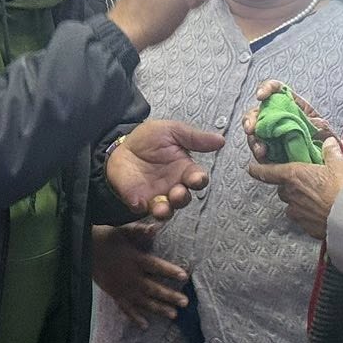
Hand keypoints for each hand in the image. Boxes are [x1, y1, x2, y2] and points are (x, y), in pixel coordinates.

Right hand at [90, 225, 187, 325]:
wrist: (82, 249)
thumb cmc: (104, 236)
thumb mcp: (122, 230)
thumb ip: (139, 231)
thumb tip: (156, 227)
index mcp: (135, 259)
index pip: (156, 266)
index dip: (170, 271)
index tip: (185, 276)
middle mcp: (131, 276)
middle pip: (153, 288)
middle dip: (170, 296)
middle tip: (185, 303)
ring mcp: (122, 288)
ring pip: (143, 301)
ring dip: (158, 308)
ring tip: (173, 315)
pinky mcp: (114, 294)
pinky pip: (126, 308)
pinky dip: (135, 317)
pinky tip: (145, 325)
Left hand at [108, 119, 226, 219]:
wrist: (122, 146)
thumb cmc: (149, 140)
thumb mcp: (172, 131)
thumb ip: (194, 138)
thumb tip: (221, 140)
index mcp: (184, 169)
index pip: (198, 179)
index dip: (199, 180)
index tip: (197, 178)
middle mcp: (174, 186)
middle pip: (184, 198)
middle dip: (183, 198)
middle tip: (178, 192)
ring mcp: (157, 195)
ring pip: (167, 210)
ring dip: (166, 210)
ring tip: (163, 207)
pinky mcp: (138, 200)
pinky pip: (142, 209)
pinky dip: (141, 207)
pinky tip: (139, 202)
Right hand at [242, 79, 334, 162]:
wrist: (324, 161)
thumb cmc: (324, 142)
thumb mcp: (324, 129)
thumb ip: (318, 124)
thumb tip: (313, 122)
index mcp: (291, 104)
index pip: (276, 90)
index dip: (266, 88)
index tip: (261, 95)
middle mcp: (277, 117)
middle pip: (257, 111)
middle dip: (250, 119)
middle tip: (251, 128)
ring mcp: (271, 134)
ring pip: (254, 132)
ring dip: (254, 139)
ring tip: (261, 149)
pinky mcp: (268, 150)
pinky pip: (258, 149)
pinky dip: (258, 152)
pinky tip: (263, 155)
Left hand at [248, 136, 342, 239]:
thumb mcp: (339, 162)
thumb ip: (331, 151)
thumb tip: (329, 143)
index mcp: (294, 176)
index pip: (269, 172)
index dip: (259, 170)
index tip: (252, 169)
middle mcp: (291, 195)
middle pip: (283, 190)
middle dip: (290, 187)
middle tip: (305, 182)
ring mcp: (298, 213)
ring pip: (292, 206)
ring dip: (299, 202)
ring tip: (316, 199)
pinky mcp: (307, 228)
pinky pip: (303, 220)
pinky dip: (309, 216)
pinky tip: (322, 213)